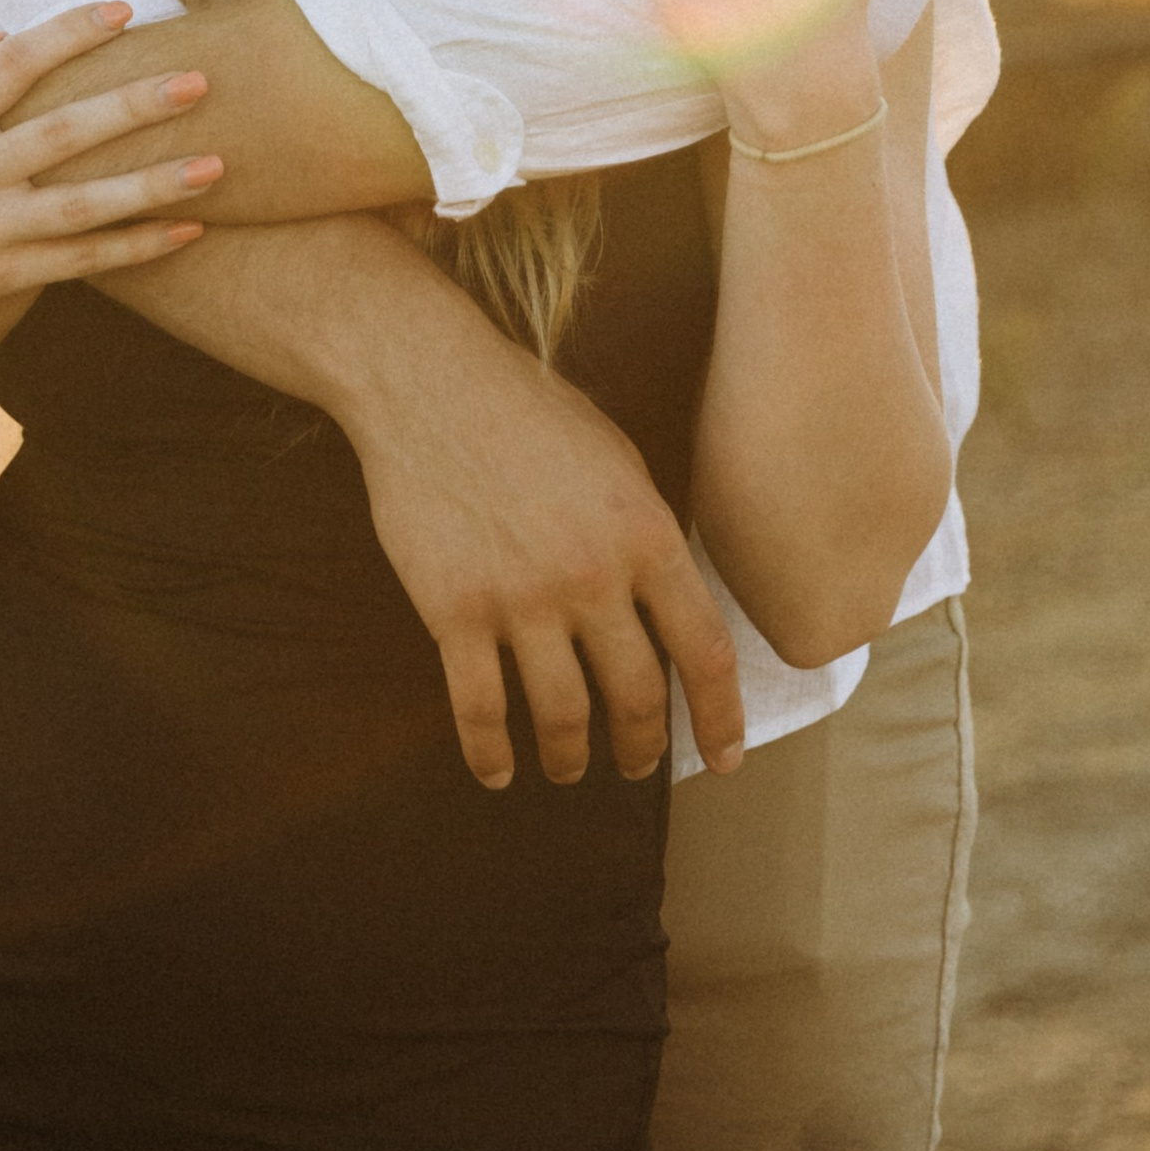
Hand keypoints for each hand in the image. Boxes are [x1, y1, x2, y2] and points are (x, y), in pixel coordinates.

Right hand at [0, 7, 223, 369]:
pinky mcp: (1, 278)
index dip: (68, 33)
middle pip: (64, 132)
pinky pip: (81, 262)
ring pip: (85, 207)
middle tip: (201, 80)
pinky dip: (135, 248)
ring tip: (217, 163)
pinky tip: (187, 230)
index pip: (10, 64)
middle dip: (136, 105)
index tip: (122, 10)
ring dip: (155, 184)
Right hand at [336, 251, 744, 789]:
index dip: (719, 718)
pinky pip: (479, 706)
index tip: (723, 759)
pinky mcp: (454, 608)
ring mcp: (520, 596)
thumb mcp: (617, 456)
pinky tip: (496, 771)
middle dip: (641, 747)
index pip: (704, 651)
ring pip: (563, 714)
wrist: (426, 379)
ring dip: (570, 756)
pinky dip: (489, 752)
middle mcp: (592, 574)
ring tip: (568, 767)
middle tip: (635, 765)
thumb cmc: (526, 409)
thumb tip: (674, 602)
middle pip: (636, 695)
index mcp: (645, 533)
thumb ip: (649, 532)